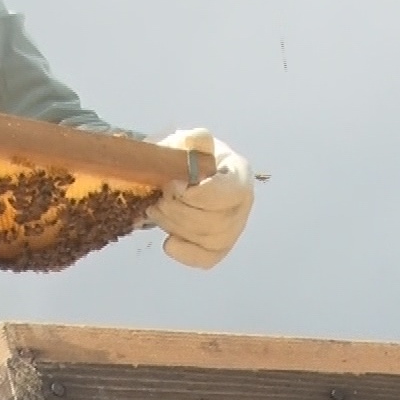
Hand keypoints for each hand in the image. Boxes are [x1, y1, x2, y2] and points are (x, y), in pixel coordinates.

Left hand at [146, 128, 254, 268]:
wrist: (176, 174)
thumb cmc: (184, 156)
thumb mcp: (185, 141)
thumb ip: (191, 141)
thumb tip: (195, 140)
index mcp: (240, 173)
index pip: (228, 193)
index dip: (198, 195)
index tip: (172, 185)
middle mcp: (243, 204)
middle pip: (216, 221)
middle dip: (179, 211)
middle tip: (159, 198)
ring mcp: (233, 229)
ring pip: (208, 239)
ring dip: (175, 226)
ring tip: (156, 210)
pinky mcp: (217, 248)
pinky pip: (206, 259)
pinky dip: (185, 253)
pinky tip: (169, 242)